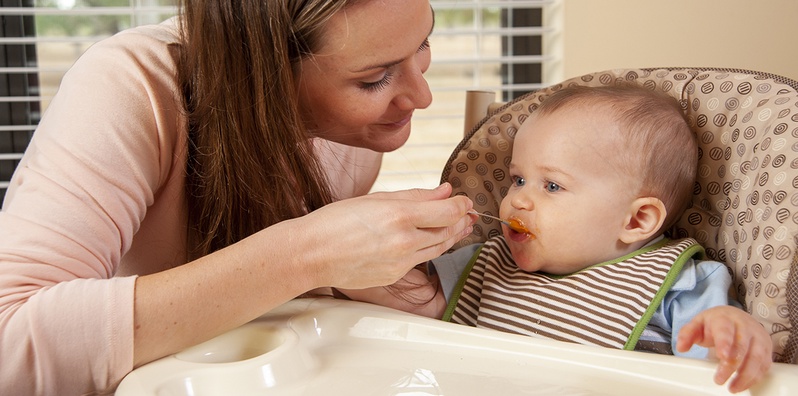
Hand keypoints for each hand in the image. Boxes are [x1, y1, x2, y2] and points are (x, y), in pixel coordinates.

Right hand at [295, 183, 474, 289]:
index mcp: (400, 215)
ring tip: (459, 227)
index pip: (448, 211)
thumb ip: (415, 196)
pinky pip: (420, 261)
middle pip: (448, 231)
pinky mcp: (395, 276)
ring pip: (438, 249)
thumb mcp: (376, 199)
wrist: (312, 254)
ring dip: (452, 237)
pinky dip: (429, 249)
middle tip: (468, 213)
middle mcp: (405, 241)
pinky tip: (430, 241)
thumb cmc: (335, 222)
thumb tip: (444, 191)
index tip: (465, 200)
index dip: (462, 205)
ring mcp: (401, 262)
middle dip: (461, 221)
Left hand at [676, 305, 772, 392]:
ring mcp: (758, 337)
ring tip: (732, 388)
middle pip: (741, 347)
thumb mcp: (698, 324)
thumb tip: (681, 347)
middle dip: (731, 366)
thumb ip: (687, 334)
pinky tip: (743, 385)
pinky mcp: (766, 349)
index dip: (725, 343)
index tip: (722, 356)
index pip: (725, 330)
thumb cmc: (715, 323)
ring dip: (745, 376)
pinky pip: (764, 365)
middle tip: (719, 379)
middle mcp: (745, 327)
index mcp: (725, 318)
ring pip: (756, 358)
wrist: (735, 317)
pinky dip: (755, 377)